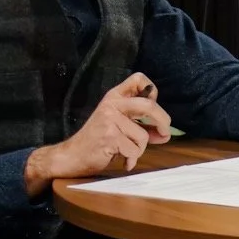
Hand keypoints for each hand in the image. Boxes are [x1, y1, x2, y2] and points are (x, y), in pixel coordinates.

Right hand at [24, 72, 172, 195]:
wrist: (72, 156)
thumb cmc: (97, 141)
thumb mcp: (118, 124)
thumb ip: (140, 124)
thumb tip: (165, 133)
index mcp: (114, 96)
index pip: (138, 78)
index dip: (151, 90)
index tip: (154, 103)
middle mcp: (112, 104)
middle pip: (148, 106)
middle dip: (163, 121)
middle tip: (166, 133)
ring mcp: (110, 119)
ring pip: (143, 136)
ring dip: (139, 149)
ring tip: (126, 152)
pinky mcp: (110, 136)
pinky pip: (134, 150)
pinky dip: (131, 159)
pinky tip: (122, 159)